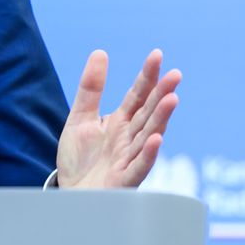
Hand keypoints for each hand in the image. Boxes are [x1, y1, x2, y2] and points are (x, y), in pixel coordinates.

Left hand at [56, 49, 180, 187]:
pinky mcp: (124, 179)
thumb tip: (100, 52)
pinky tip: (157, 139)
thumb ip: (91, 88)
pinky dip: (149, 154)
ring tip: (172, 99)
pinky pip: (139, 166)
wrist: (70, 191)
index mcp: (120, 122)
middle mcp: (129, 138)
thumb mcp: (80, 117)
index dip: (146, 77)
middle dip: (161, 94)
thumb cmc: (79, 157)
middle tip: (175, 75)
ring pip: (148, 136)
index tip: (157, 55)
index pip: (137, 96)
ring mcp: (129, 158)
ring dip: (161, 118)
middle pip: (148, 113)